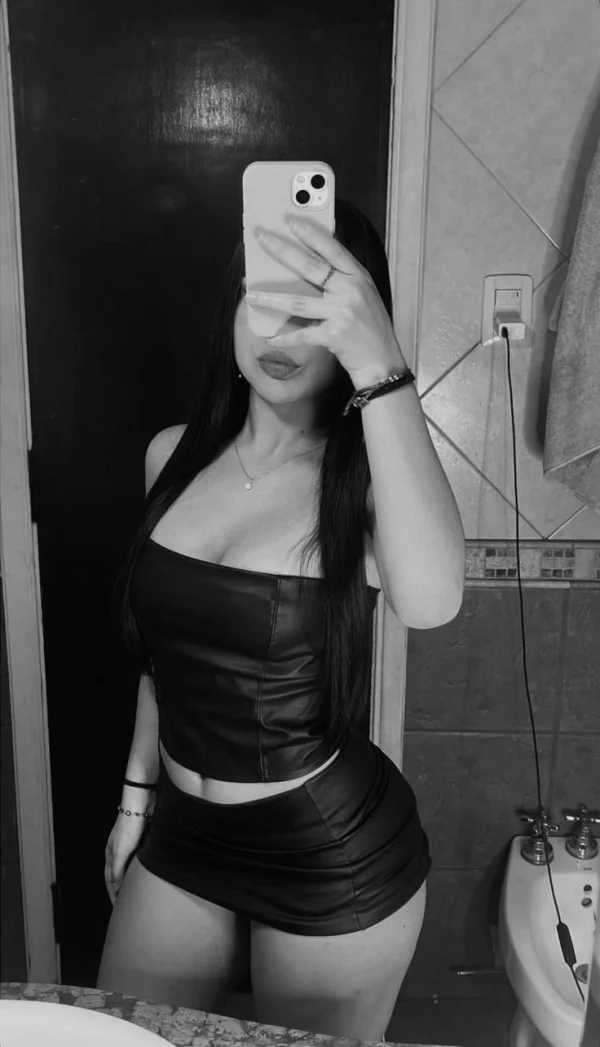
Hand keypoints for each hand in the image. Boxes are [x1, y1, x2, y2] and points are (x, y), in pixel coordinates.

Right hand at [104, 809, 150, 905]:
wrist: (141, 805)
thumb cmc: (129, 828)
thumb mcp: (121, 851)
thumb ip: (118, 870)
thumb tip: (116, 889)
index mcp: (110, 855)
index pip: (110, 880)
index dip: (113, 894)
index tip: (118, 908)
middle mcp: (119, 852)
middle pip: (119, 875)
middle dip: (121, 890)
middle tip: (128, 905)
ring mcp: (130, 847)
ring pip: (130, 869)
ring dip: (132, 880)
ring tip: (138, 894)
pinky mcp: (141, 842)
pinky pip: (139, 861)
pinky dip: (140, 871)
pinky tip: (147, 876)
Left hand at [246, 218, 405, 386]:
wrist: (382, 361)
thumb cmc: (369, 328)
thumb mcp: (363, 295)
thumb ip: (342, 280)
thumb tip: (306, 264)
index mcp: (359, 277)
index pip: (333, 249)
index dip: (311, 234)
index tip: (290, 220)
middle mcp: (352, 291)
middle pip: (311, 267)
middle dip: (282, 251)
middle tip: (261, 239)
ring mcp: (343, 313)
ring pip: (299, 302)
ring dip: (272, 298)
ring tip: (251, 294)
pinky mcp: (335, 336)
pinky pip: (302, 334)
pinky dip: (285, 338)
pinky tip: (270, 339)